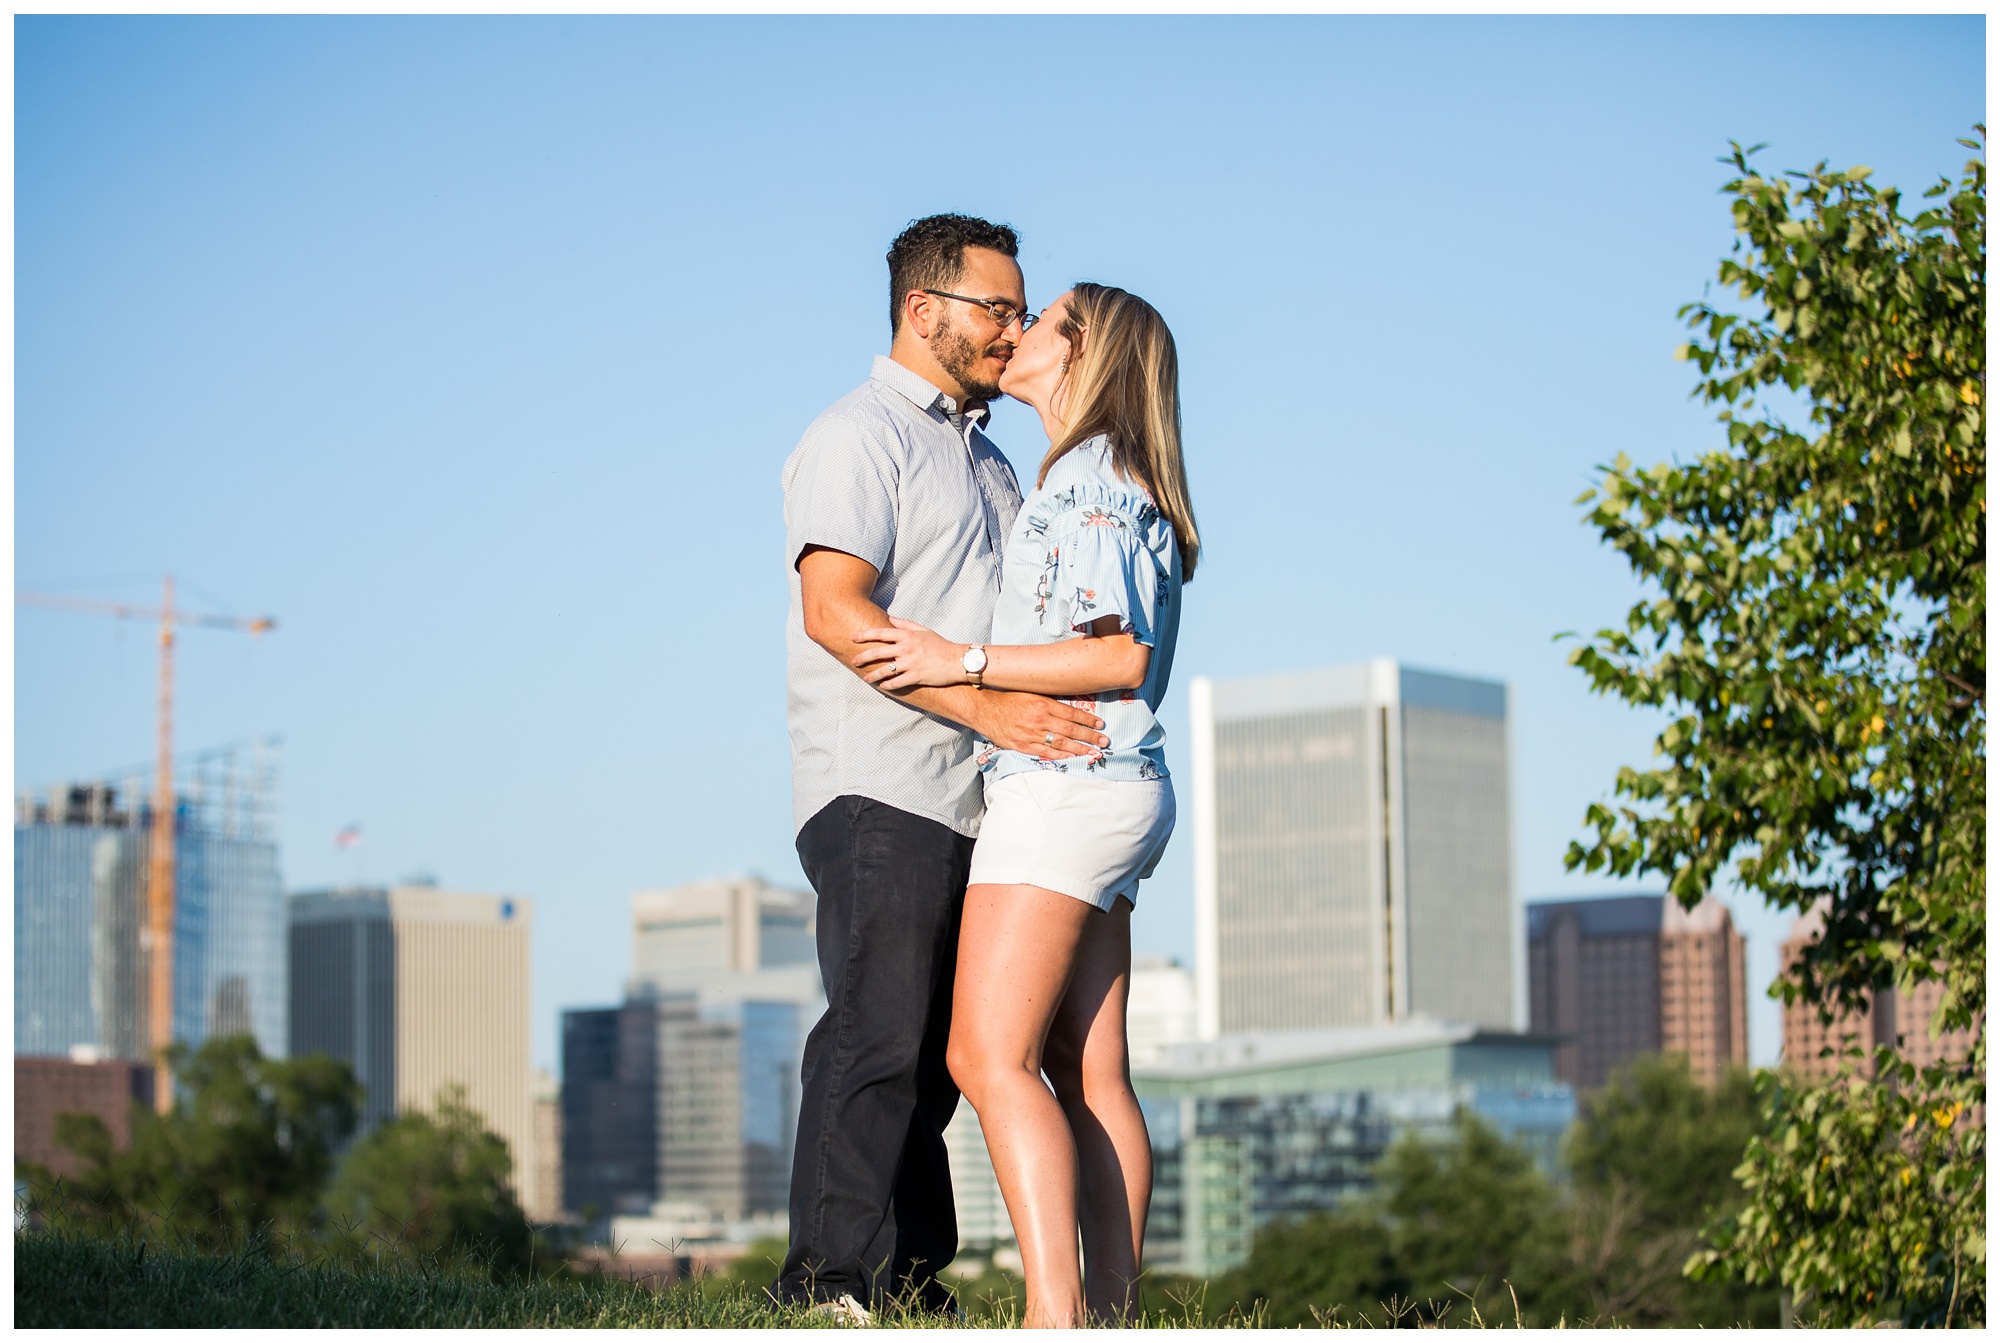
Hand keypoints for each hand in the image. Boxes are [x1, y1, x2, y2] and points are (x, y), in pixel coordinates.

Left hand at [852, 616, 967, 690]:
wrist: (958, 660)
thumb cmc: (941, 645)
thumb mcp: (924, 630)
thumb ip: (905, 624)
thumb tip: (889, 618)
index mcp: (907, 636)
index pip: (881, 633)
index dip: (865, 635)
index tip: (853, 637)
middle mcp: (906, 648)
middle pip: (878, 652)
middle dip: (863, 657)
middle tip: (854, 661)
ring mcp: (910, 663)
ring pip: (885, 670)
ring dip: (873, 675)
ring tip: (866, 679)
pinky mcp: (916, 676)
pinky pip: (897, 682)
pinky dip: (888, 685)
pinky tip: (882, 687)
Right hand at [976, 690, 1108, 759]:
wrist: (984, 709)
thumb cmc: (1008, 698)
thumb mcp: (1031, 692)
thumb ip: (1049, 701)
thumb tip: (1070, 709)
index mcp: (1042, 703)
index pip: (1072, 713)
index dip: (1088, 720)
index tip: (1100, 725)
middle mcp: (1039, 719)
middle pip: (1071, 730)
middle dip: (1090, 737)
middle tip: (1105, 741)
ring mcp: (1031, 734)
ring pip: (1061, 744)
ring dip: (1080, 749)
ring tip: (1094, 752)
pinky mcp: (1022, 746)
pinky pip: (1046, 753)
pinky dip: (1061, 756)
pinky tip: (1073, 758)